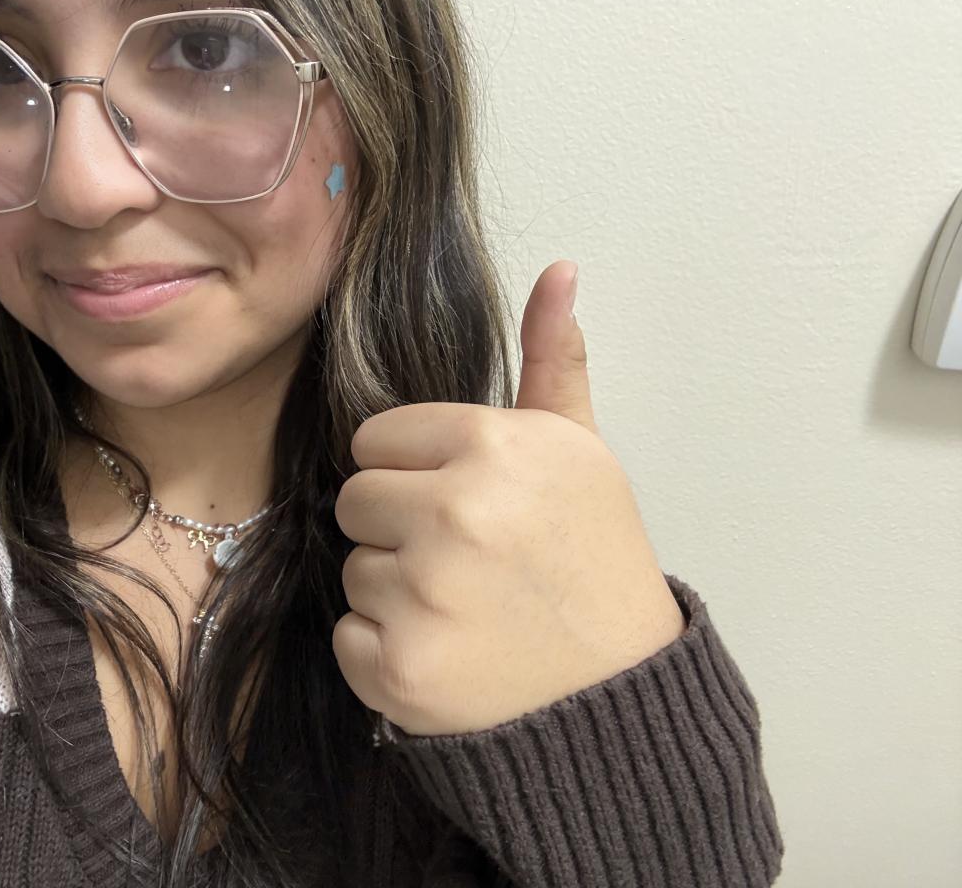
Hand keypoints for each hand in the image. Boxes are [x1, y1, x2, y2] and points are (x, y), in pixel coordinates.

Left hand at [332, 260, 685, 736]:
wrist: (618, 696)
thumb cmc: (595, 563)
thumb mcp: (582, 453)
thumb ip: (553, 362)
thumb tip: (559, 270)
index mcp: (493, 446)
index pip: (376, 439)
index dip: (412, 471)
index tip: (458, 501)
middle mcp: (453, 512)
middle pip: (354, 500)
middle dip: (397, 526)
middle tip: (462, 558)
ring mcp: (423, 594)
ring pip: (354, 570)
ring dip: (396, 592)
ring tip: (465, 608)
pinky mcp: (399, 668)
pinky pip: (348, 636)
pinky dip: (386, 651)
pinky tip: (449, 652)